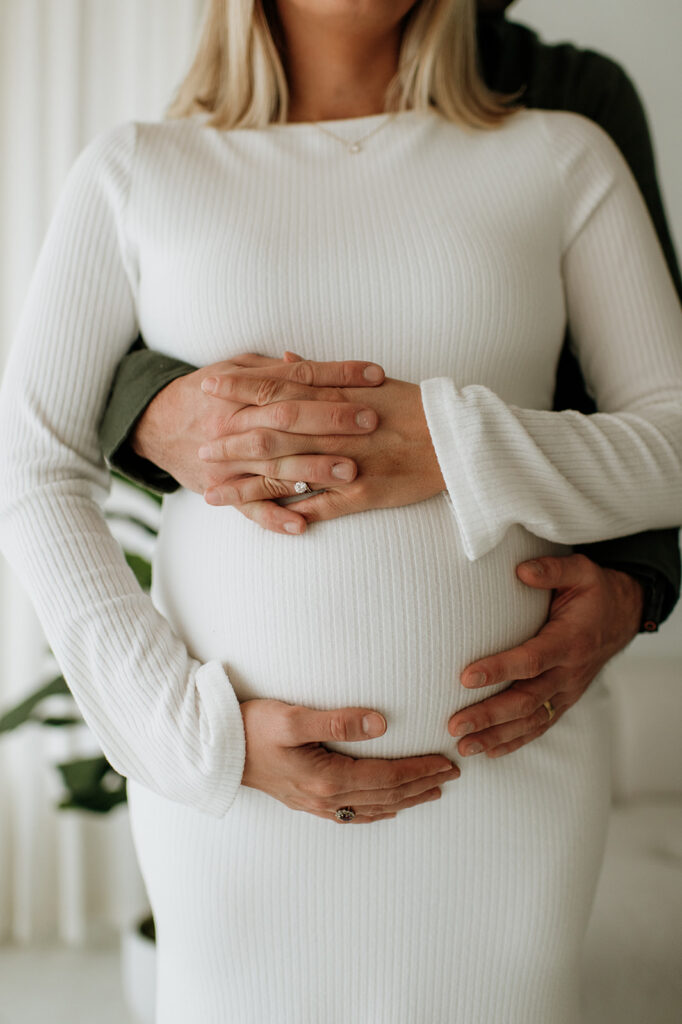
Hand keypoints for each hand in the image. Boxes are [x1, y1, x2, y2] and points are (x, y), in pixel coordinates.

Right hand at [131, 351, 384, 531]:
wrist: (154, 423)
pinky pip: (249, 507)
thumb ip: (275, 370)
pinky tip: (303, 525)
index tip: (375, 376)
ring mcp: (227, 460)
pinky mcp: (221, 489)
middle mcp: (234, 423)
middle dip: (331, 420)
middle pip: (288, 418)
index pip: (298, 377)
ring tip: (350, 472)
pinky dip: (275, 517)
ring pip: (272, 465)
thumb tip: (312, 364)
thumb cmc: (207, 391)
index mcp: (243, 389)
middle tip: (370, 422)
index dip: (338, 374)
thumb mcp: (237, 366)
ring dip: (312, 470)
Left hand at [199, 356, 444, 528]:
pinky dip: (287, 514)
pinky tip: (258, 520)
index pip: (275, 387)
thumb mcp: (369, 381)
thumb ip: (323, 373)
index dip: (238, 387)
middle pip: (269, 433)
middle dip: (229, 441)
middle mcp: (334, 430)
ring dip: (244, 485)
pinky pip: (317, 507)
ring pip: (284, 475)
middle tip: (199, 447)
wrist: (458, 439)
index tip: (206, 386)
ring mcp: (346, 465)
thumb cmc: (414, 406)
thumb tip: (286, 359)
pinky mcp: (360, 495)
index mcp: (335, 397)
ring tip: (211, 493)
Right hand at [240, 698, 458, 823]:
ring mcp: (315, 804)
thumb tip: (381, 723)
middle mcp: (325, 798)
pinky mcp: (305, 801)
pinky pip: (352, 814)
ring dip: (406, 800)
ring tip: (432, 791)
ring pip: (372, 808)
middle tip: (453, 773)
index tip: (447, 760)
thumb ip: (337, 720)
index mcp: (326, 779)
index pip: (387, 778)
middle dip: (422, 785)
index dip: (420, 770)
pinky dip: (377, 811)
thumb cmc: (251, 728)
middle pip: (386, 796)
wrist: (215, 751)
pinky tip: (386, 809)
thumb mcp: (292, 717)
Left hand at [447, 554, 643, 756]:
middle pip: (526, 700)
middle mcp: (569, 672)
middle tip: (454, 724)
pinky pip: (540, 726)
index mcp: (569, 641)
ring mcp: (567, 691)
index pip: (531, 660)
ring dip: (496, 735)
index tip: (465, 677)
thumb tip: (521, 570)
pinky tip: (489, 750)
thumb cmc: (595, 592)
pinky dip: (515, 741)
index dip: (499, 670)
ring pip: (531, 721)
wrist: (623, 617)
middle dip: (489, 715)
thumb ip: (552, 570)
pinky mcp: (564, 700)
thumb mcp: (582, 571)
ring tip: (463, 745)